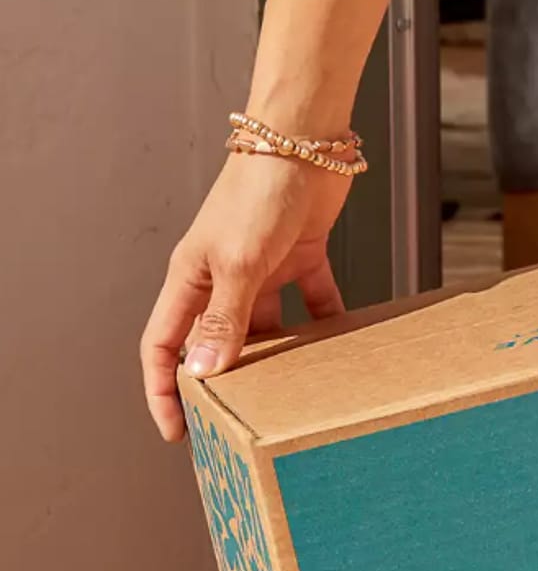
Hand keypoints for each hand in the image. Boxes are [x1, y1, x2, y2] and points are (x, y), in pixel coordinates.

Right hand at [140, 156, 350, 440]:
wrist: (307, 139)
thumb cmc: (260, 188)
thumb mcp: (239, 263)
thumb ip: (225, 319)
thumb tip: (201, 372)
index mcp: (191, 277)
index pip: (163, 345)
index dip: (164, 390)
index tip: (178, 431)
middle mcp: (221, 276)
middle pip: (215, 342)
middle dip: (224, 383)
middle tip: (241, 424)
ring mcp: (261, 268)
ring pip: (266, 329)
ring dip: (278, 358)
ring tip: (295, 394)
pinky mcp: (301, 257)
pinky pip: (312, 303)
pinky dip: (324, 325)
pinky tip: (340, 348)